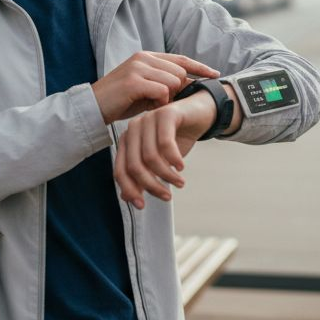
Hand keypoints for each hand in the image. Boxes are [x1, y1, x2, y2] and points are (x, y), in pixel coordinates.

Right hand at [91, 52, 218, 124]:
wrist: (93, 107)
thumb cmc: (121, 101)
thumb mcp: (146, 89)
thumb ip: (164, 83)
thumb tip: (189, 84)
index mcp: (147, 56)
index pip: (181, 59)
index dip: (200, 66)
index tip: (215, 74)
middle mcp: (143, 58)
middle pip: (180, 72)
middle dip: (178, 90)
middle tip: (163, 102)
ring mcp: (137, 68)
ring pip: (173, 81)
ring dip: (168, 97)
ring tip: (152, 104)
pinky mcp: (133, 81)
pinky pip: (161, 91)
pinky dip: (159, 102)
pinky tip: (149, 107)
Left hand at [113, 94, 214, 208]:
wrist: (199, 114)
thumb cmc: (177, 138)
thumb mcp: (160, 162)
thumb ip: (143, 177)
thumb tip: (127, 197)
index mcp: (127, 141)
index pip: (120, 170)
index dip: (129, 190)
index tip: (142, 206)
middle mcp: (134, 129)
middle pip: (134, 166)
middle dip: (151, 186)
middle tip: (167, 196)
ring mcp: (148, 119)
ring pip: (150, 157)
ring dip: (166, 175)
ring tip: (180, 182)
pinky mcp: (165, 114)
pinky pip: (165, 143)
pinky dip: (174, 159)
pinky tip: (181, 167)